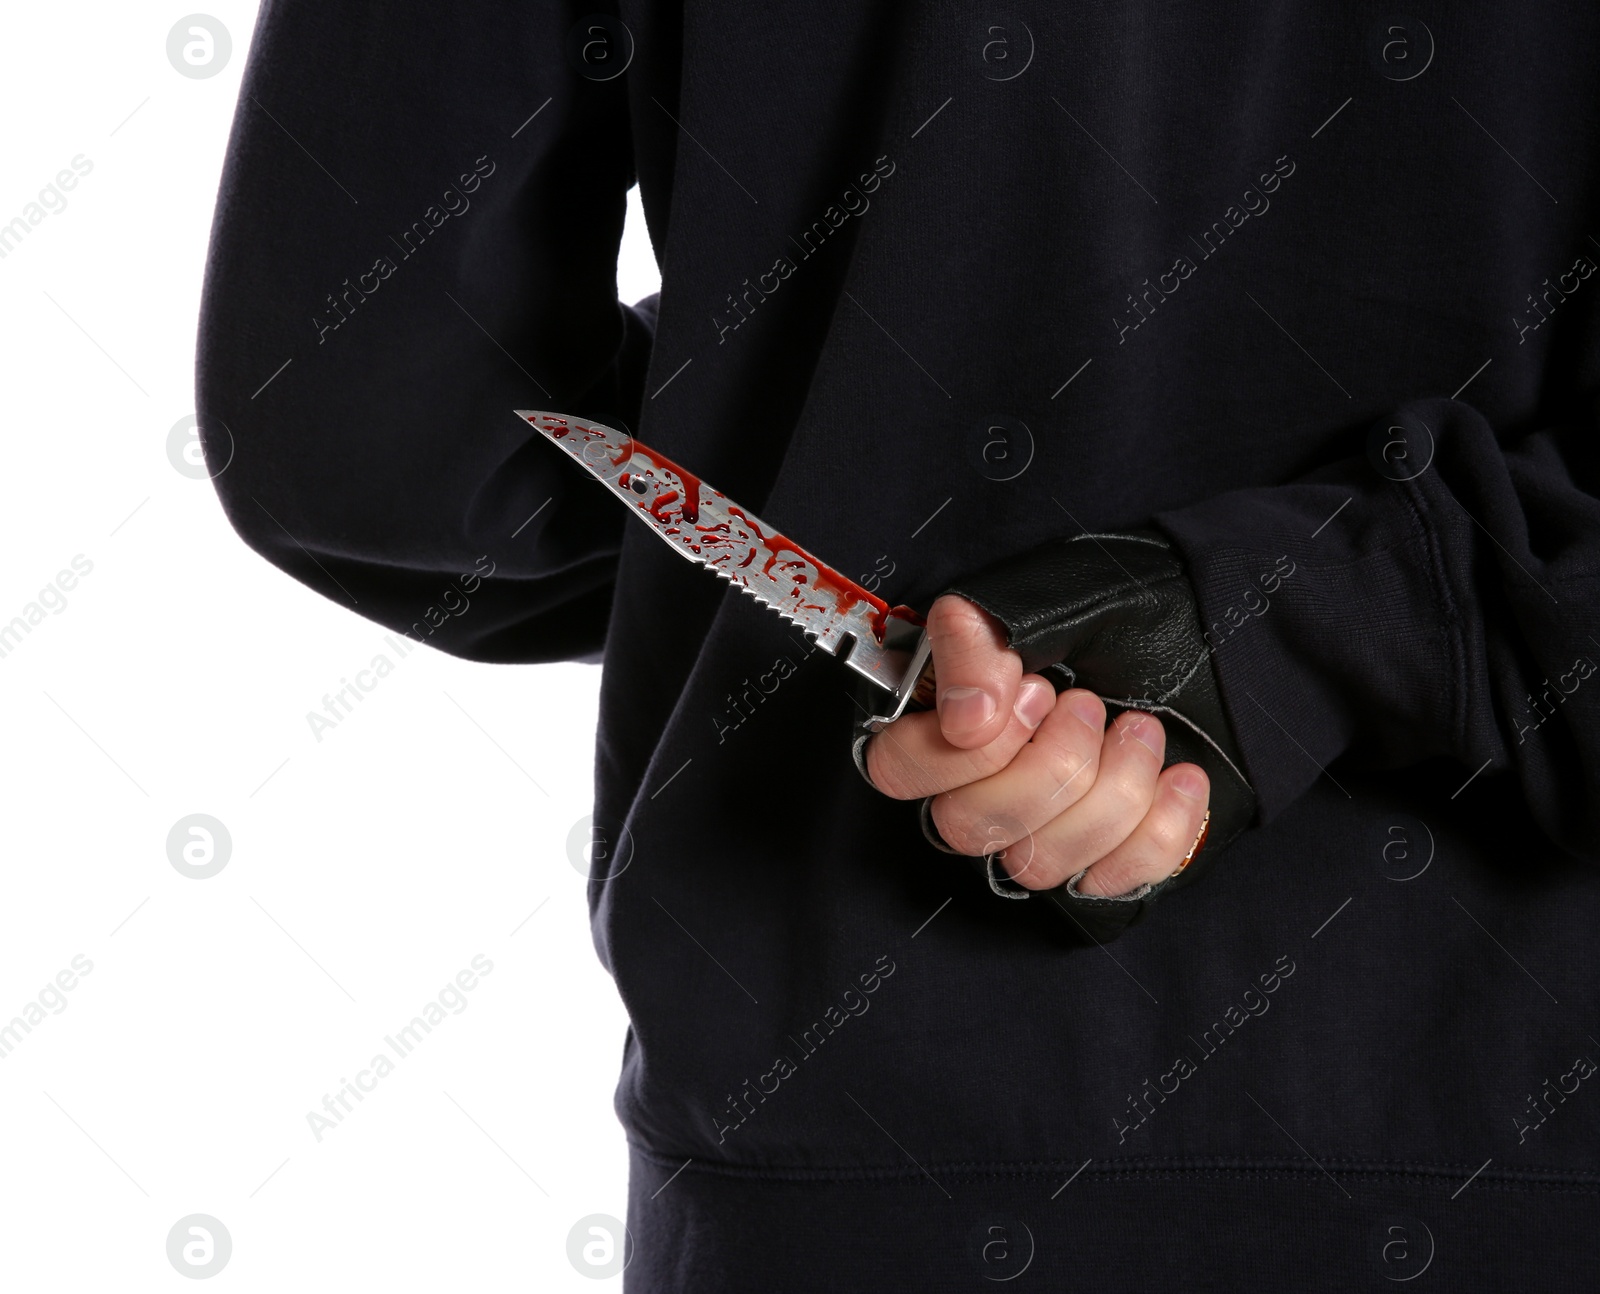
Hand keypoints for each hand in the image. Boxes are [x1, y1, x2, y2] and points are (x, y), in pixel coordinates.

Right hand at [862, 594, 1211, 895]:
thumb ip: (976, 640)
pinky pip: (1112, 882)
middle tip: (1089, 707)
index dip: (965, 751)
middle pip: (968, 829)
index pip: (898, 770)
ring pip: (1039, 864)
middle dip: (1049, 768)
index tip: (1034, 695)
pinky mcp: (1101, 862)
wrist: (1199, 628)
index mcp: (941, 721)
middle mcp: (979, 788)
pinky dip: (1159, 829)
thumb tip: (966, 717)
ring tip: (1140, 729)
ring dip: (1110, 790)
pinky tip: (1179, 776)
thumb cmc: (1111, 610)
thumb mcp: (1037, 602)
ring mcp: (1039, 833)